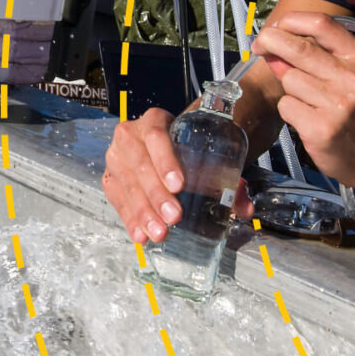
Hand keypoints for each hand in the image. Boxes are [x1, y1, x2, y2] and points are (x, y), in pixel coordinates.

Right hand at [103, 107, 253, 243]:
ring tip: (160, 233)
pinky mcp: (110, 178)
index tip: (179, 185)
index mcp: (155, 120)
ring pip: (126, 184)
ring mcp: (116, 157)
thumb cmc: (186, 148)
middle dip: (156, 194)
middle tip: (174, 216)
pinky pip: (117, 200)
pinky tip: (141, 235)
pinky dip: (130, 219)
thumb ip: (227, 178)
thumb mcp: (204, 152)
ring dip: (143, 211)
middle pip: (140, 164)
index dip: (165, 160)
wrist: (163, 143)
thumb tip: (245, 208)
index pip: (156, 135)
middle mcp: (130, 135)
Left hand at [251, 11, 354, 189]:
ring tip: (308, 100)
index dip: (291, 20)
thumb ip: (317, 58)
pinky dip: (290, 110)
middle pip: (298, 48)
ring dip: (289, 88)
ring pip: (289, 79)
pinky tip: (308, 118)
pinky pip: (287, 106)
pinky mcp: (320, 130)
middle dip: (270, 41)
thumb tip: (273, 44)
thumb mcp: (353, 76)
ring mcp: (336, 105)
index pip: (322, 24)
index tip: (276, 26)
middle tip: (260, 45)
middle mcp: (352, 79)